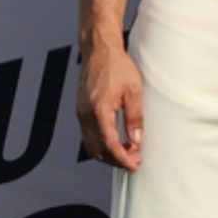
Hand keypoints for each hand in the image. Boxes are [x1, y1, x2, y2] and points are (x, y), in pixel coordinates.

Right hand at [75, 42, 144, 169]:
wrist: (100, 52)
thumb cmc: (117, 67)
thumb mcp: (134, 91)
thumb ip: (135, 117)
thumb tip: (136, 140)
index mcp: (98, 112)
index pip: (109, 145)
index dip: (122, 159)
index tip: (134, 165)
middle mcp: (85, 116)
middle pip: (98, 150)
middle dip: (116, 160)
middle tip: (134, 161)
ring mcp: (81, 114)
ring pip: (91, 145)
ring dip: (108, 153)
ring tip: (128, 152)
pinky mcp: (81, 111)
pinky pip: (88, 135)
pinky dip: (101, 143)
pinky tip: (116, 140)